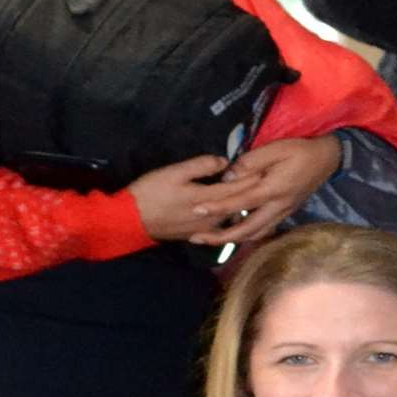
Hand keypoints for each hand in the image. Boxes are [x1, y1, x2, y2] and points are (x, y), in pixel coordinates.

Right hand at [128, 154, 255, 241]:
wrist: (130, 221)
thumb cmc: (151, 192)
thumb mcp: (174, 172)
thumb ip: (201, 166)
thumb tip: (224, 161)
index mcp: (207, 200)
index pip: (238, 188)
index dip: (252, 177)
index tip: (266, 167)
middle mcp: (211, 219)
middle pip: (238, 204)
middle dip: (251, 191)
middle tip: (264, 179)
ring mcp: (204, 230)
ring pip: (231, 218)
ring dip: (241, 205)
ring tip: (252, 194)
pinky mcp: (196, 235)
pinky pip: (220, 227)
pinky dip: (229, 217)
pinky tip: (233, 211)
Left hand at [185, 136, 343, 245]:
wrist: (327, 158)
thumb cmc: (299, 150)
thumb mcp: (275, 148)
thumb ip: (250, 162)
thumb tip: (228, 176)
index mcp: (273, 189)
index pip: (240, 203)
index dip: (218, 207)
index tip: (197, 210)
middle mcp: (278, 207)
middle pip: (246, 230)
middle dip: (221, 238)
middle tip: (197, 238)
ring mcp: (283, 213)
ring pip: (255, 234)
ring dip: (233, 240)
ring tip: (211, 239)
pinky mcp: (285, 213)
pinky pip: (263, 230)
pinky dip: (247, 235)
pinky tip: (234, 233)